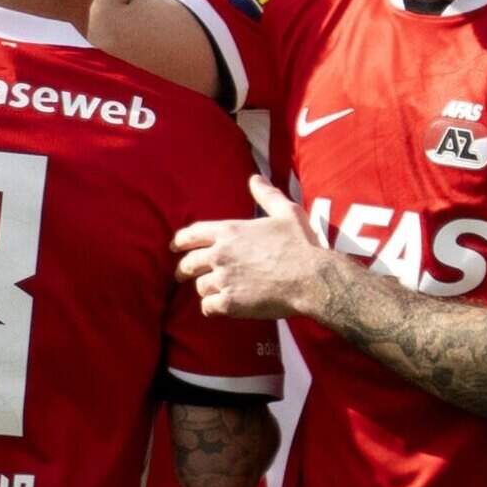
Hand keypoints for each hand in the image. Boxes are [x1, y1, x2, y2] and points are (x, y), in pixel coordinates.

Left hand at [176, 177, 327, 320]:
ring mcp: (223, 279)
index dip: (180, 241)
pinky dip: (212, 308)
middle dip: (183, 269)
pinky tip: (220, 307)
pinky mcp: (230, 303)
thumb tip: (255, 179)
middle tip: (182, 275)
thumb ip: (266, 195)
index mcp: (230, 230)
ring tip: (213, 292)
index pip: (192, 233)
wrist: (311, 278)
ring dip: (205, 289)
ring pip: (199, 286)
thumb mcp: (286, 212)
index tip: (174, 247)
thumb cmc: (301, 244)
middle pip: (189, 263)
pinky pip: (208, 307)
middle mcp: (221, 254)